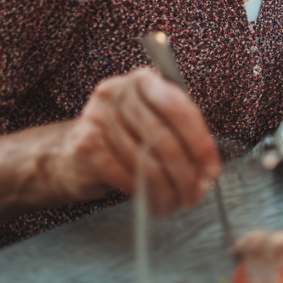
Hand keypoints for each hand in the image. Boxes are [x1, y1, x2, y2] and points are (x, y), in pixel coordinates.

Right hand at [55, 67, 220, 215]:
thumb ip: (182, 134)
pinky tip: (154, 203)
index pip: (177, 107)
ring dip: (167, 189)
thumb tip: (207, 169)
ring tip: (178, 203)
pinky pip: (125, 175)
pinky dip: (144, 194)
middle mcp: (118, 93)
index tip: (211, 168)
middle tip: (197, 194)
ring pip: (144, 160)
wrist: (70, 151)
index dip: (198, 140)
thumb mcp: (155, 120)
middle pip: (161, 136)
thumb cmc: (126, 134)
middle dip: (185, 171)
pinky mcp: (86, 147)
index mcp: (143, 80)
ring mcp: (98, 119)